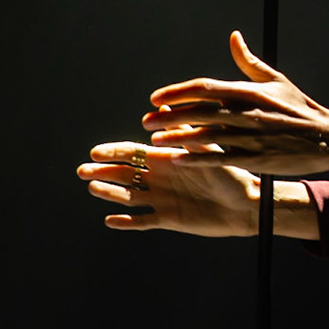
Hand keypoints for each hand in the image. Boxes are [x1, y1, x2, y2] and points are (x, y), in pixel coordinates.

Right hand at [78, 141, 261, 234]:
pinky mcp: (168, 219)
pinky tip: (110, 220)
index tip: (95, 151)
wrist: (246, 205)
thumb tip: (167, 106)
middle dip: (103, 171)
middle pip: (125, 174)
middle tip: (82, 170)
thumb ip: (185, 132)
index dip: (114, 152)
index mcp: (167, 158)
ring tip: (92, 188)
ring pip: (129, 196)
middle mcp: (160, 177)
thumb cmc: (232, 173)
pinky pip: (142, 220)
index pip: (134, 153)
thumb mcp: (207, 150)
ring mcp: (162, 199)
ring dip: (110, 193)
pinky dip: (126, 221)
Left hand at [139, 30, 328, 179]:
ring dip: (177, 137)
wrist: (328, 136)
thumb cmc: (299, 107)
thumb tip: (233, 37)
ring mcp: (252, 135)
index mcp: (250, 90)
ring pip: (206, 135)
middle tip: (146, 119)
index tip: (156, 97)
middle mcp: (248, 111)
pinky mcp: (257, 157)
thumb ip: (249, 61)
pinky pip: (221, 157)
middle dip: (169, 115)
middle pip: (200, 110)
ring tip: (154, 141)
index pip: (205, 87)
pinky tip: (178, 159)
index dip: (178, 91)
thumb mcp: (276, 80)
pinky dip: (198, 158)